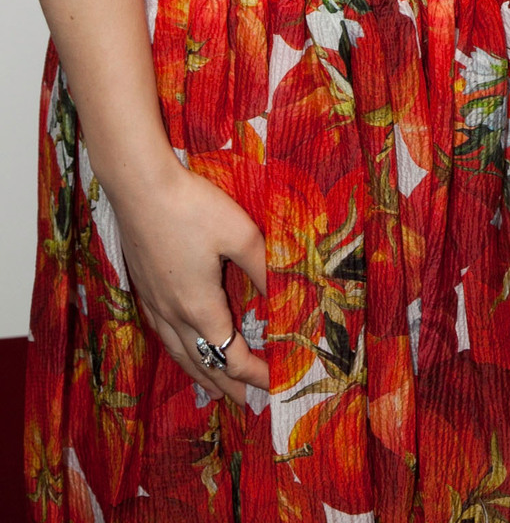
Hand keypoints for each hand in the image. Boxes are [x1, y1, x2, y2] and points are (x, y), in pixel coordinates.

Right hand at [111, 160, 268, 407]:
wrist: (140, 188)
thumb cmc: (193, 208)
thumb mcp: (241, 234)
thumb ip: (264, 267)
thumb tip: (285, 295)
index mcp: (200, 308)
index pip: (231, 356)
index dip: (256, 374)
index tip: (277, 383)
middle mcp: (174, 315)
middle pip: (202, 363)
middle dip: (227, 385)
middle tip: (246, 404)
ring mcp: (155, 303)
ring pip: (179, 352)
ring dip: (201, 373)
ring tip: (215, 388)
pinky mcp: (144, 288)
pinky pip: (165, 335)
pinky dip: (181, 352)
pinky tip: (183, 346)